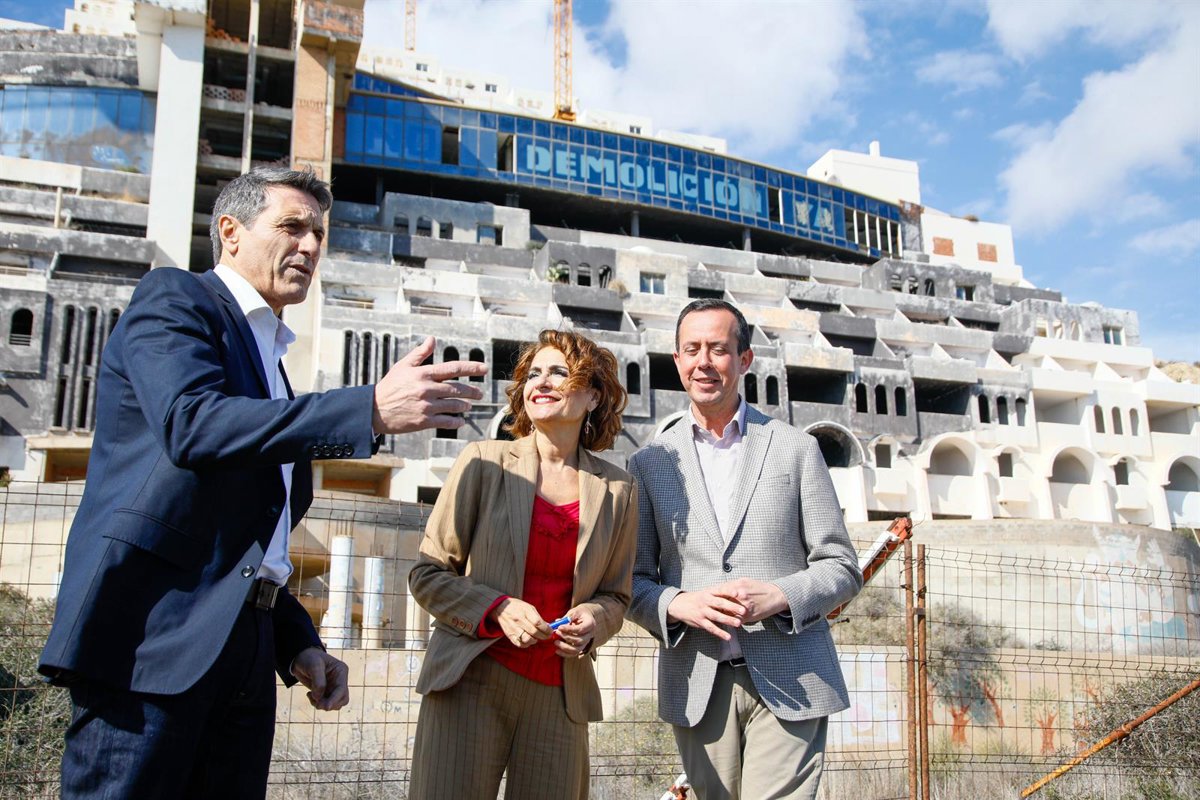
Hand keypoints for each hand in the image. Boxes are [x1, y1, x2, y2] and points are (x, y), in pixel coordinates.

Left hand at [291, 647, 349, 710]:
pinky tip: (309, 694)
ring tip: (311, 696)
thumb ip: (318, 681)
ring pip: (335, 704)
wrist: (300, 658)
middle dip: (330, 704)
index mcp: (341, 671)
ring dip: (323, 705)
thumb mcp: (313, 666)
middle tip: (317, 703)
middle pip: (342, 699)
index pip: (342, 689)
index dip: (335, 699)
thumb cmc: (309, 658)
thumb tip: (319, 697)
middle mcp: (339, 680)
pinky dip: (317, 703)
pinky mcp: (326, 692)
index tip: (326, 707)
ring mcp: (333, 687)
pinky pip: (325, 704)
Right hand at [372, 336, 488, 433]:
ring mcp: (426, 406)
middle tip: (480, 393)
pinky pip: (446, 421)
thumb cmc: (389, 386)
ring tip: (469, 405)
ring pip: (454, 405)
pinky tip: (461, 421)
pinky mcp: (424, 421)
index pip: (453, 368)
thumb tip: (432, 339)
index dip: (471, 368)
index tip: (484, 369)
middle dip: (472, 390)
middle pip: (457, 388)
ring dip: (465, 405)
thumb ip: (419, 353)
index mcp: (423, 374)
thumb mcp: (402, 366)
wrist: (373, 410)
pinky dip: (456, 421)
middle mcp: (427, 389)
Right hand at [489, 597, 551, 648]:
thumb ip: (538, 617)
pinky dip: (526, 644)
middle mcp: (518, 620)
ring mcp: (513, 629)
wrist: (501, 608)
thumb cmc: (518, 607)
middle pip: (534, 632)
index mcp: (525, 612)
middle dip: (543, 636)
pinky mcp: (509, 635)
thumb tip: (547, 627)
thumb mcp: (529, 608)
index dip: (546, 629)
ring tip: (537, 638)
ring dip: (535, 640)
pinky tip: (529, 641)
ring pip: (527, 639)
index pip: (538, 623)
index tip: (550, 631)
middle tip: (547, 636)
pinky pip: (519, 644)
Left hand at [553, 607, 594, 658]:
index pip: (581, 629)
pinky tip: (557, 650)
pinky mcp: (580, 647)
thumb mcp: (575, 611)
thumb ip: (568, 617)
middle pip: (579, 640)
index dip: (569, 629)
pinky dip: (565, 654)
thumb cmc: (580, 613)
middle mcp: (590, 635)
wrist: (585, 617)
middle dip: (566, 637)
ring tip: (556, 642)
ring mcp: (585, 642)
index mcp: (590, 624)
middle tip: (556, 632)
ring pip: (576, 649)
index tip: (559, 627)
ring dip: (565, 647)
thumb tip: (557, 622)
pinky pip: (573, 654)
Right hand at [666, 589, 745, 639]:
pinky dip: (720, 633)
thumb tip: (738, 591)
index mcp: (709, 592)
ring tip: (738, 623)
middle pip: (720, 603)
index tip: (738, 593)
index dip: (729, 591)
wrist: (679, 605)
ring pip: (716, 616)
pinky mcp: (700, 622)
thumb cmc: (698, 598)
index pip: (720, 590)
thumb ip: (720, 593)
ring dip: (728, 620)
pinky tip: (728, 637)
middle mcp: (706, 601)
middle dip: (732, 607)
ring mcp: (702, 612)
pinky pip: (711, 628)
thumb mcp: (707, 592)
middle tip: (743, 610)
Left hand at [711, 578, 787, 623]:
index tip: (705, 596)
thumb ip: (732, 585)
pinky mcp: (747, 618)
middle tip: (707, 608)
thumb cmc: (759, 588)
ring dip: (720, 615)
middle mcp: (740, 597)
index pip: (720, 591)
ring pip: (727, 613)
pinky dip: (730, 620)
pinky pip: (734, 620)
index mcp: (738, 586)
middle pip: (721, 603)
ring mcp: (744, 608)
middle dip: (714, 606)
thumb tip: (719, 588)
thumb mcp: (745, 581)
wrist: (775, 597)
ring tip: (714, 615)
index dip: (712, 594)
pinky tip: (725, 620)